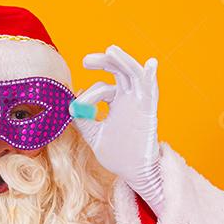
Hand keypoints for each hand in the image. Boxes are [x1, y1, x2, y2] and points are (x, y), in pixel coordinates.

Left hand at [70, 45, 164, 214]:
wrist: (132, 173)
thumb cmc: (116, 155)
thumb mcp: (94, 134)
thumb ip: (83, 120)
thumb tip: (71, 103)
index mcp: (117, 103)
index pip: (102, 88)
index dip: (88, 95)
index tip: (76, 109)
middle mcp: (129, 99)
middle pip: (119, 71)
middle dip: (104, 62)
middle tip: (86, 61)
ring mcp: (139, 103)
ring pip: (133, 74)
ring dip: (123, 61)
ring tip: (111, 50)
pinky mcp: (148, 111)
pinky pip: (151, 90)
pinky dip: (151, 76)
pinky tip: (151, 63)